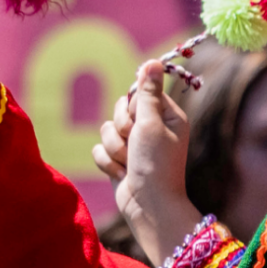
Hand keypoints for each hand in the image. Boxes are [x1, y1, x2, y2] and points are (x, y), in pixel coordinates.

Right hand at [93, 59, 195, 259]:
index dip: (133, 105)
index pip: (139, 93)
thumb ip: (147, 92)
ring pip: (106, 129)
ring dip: (115, 148)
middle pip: (119, 109)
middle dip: (121, 128)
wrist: (147, 206)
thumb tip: (152, 61)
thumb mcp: (152, 123)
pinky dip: (108, 162)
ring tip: (129, 164)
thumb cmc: (156, 164)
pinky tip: (121, 175)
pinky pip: (99, 149)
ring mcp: (134, 146)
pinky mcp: (118, 161)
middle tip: (135, 143)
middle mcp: (151, 128)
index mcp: (167, 116)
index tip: (140, 120)